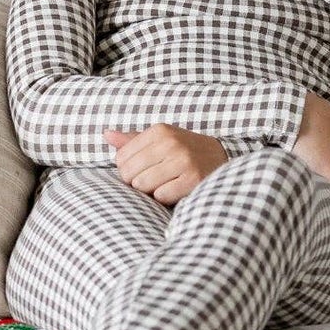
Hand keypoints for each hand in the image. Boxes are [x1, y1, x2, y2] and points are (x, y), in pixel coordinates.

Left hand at [106, 123, 228, 205]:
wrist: (223, 160)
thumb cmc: (185, 152)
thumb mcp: (161, 140)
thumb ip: (133, 140)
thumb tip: (106, 134)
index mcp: (160, 131)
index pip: (121, 157)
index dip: (128, 169)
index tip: (143, 169)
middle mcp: (171, 143)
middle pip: (129, 172)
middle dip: (137, 181)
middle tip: (154, 179)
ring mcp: (183, 161)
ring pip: (142, 185)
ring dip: (151, 190)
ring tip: (165, 184)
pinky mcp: (193, 180)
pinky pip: (161, 196)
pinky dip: (165, 197)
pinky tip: (176, 190)